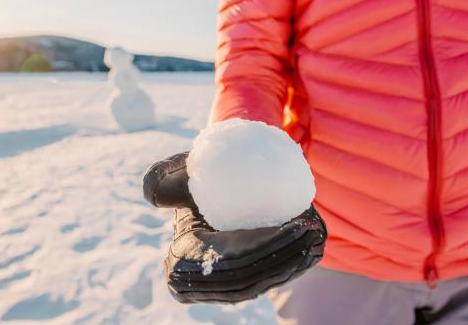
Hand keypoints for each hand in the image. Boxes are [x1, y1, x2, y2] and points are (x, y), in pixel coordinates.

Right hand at [142, 152, 325, 303]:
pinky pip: (266, 281)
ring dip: (292, 264)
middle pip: (248, 276)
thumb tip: (153, 197)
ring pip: (260, 283)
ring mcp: (220, 291)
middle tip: (309, 229)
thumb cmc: (191, 179)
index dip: (262, 248)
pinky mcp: (238, 287)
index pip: (228, 260)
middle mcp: (198, 286)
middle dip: (284, 258)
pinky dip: (290, 266)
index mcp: (181, 265)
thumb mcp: (173, 176)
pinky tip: (312, 248)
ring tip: (314, 237)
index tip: (290, 223)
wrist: (202, 194)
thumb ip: (161, 180)